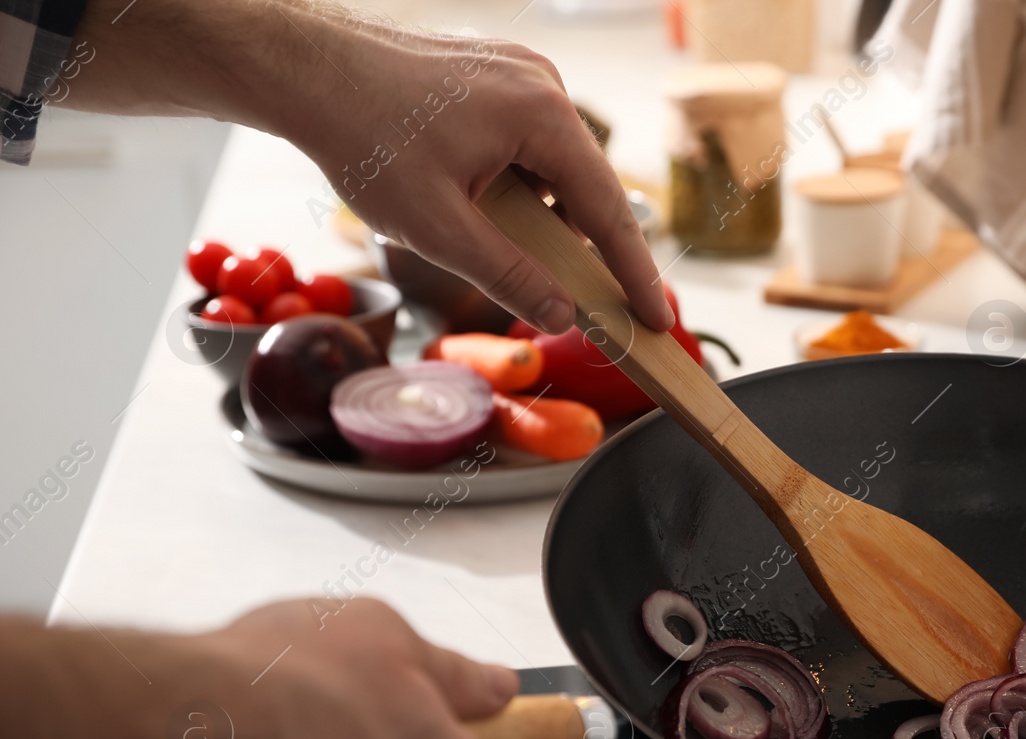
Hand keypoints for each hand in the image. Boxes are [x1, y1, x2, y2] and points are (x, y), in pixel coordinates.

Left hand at [63, 0, 673, 335]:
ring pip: (554, 165)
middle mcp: (542, 85)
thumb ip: (508, 275)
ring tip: (492, 241)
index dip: (635, 273)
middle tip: (583, 302)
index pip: (609, 210)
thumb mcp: (437, 228)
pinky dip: (520, 184)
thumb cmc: (364, 137)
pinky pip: (528, 142)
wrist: (304, 70)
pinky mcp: (495, 75)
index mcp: (541, 115)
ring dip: (540, 213)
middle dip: (581, 246)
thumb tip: (563, 313)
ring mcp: (519, 74)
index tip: (658, 318)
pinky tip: (480, 203)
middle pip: (585, 185)